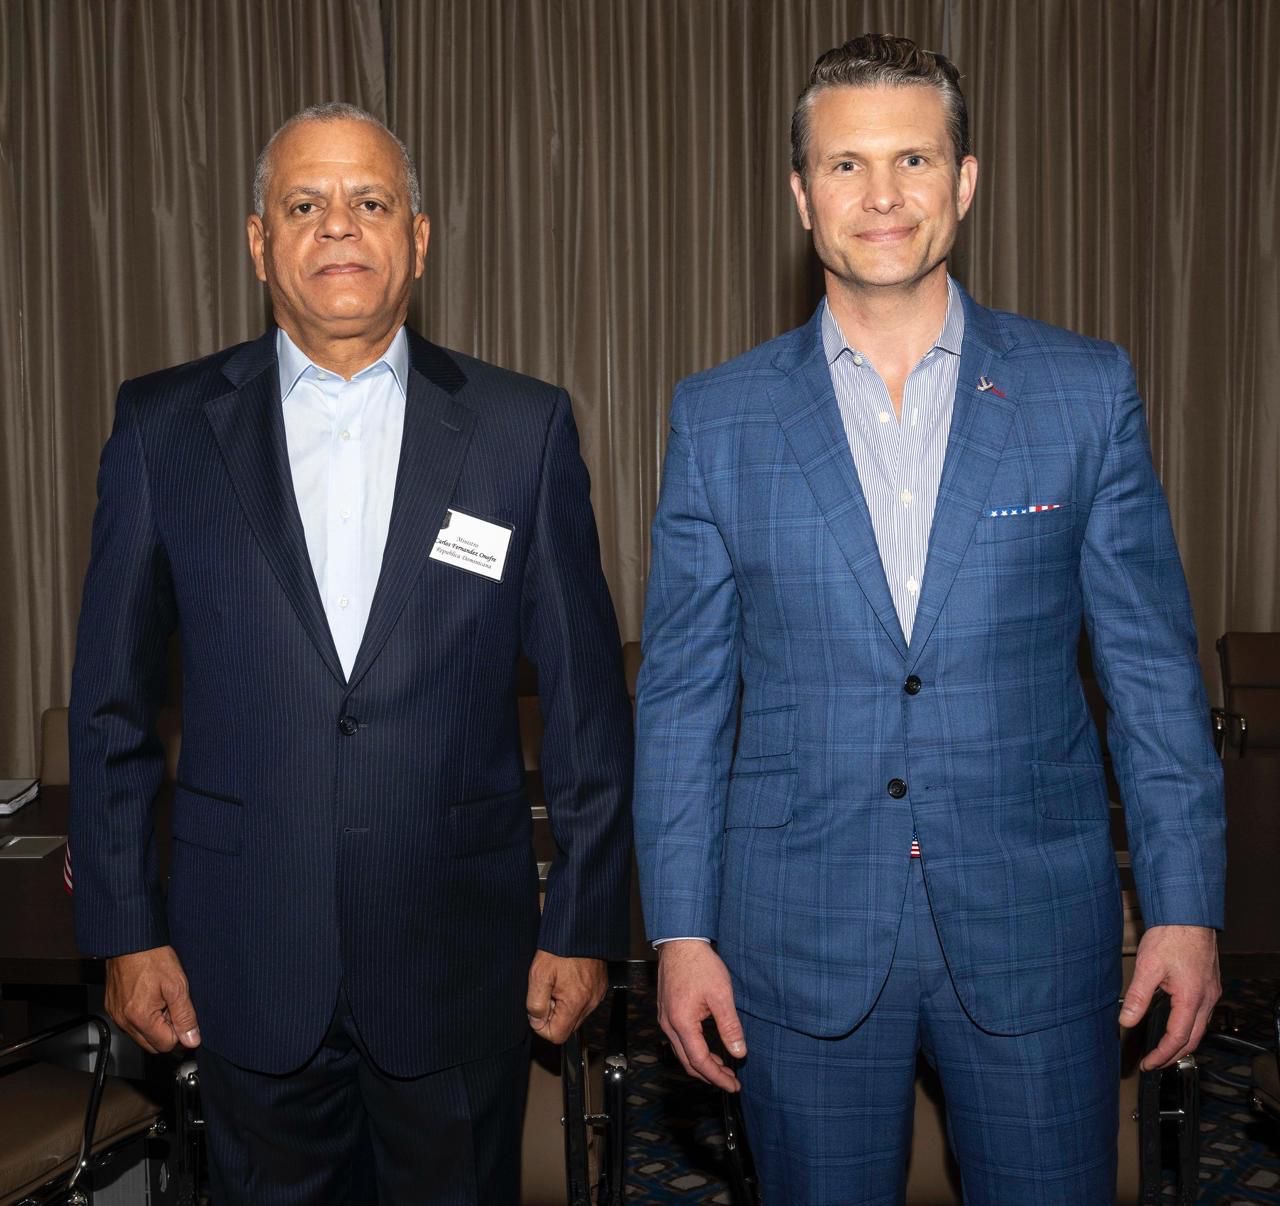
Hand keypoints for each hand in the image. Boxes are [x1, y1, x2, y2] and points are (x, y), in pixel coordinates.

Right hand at [105, 945, 201, 1054]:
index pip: (166, 1045)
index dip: (179, 1032)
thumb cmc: (152, 957)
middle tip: (173, 1005)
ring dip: (156, 1024)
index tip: (183, 1015)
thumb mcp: (178, 985)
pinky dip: (144, 1017)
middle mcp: (124, 1021)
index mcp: (140, 1017)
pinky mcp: (113, 1008)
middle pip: (152, 1044)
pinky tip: (151, 997)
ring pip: (142, 1035)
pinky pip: (131, 1024)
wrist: (131, 941)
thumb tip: (192, 1039)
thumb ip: (185, 1015)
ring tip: (161, 998)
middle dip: (167, 1030)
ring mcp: (116, 1015)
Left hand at [526, 952, 606, 1043]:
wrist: (580, 927)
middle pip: (567, 1027)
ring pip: (575, 1015)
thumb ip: (535, 1004)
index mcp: (575, 1002)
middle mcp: (590, 1002)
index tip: (538, 1007)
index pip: (557, 1036)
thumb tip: (536, 1021)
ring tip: (557, 982)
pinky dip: (573, 996)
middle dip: (553, 1014)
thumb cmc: (559, 948)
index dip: (542, 1026)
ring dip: (563, 1005)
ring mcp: (597, 994)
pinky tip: (567, 978)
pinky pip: (584, 1002)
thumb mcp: (538, 975)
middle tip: (547, 990)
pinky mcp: (600, 986)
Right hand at [657, 940, 745, 1091]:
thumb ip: (730, 1026)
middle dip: (710, 1075)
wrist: (680, 942)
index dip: (717, 1077)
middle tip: (730, 1081)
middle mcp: (669, 1024)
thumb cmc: (700, 964)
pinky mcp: (666, 1011)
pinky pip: (678, 1040)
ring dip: (702, 1064)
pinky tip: (708, 1048)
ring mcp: (665, 1018)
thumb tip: (739, 1053)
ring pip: (682, 1052)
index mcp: (682, 1023)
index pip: (700, 1061)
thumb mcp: (721, 995)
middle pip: (688, 1062)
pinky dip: (694, 1051)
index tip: (733, 1085)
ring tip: (723, 1068)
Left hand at [1120, 923, 1219, 1069]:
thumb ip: (1137, 997)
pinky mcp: (1210, 984)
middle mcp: (1206, 999)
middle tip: (1156, 1063)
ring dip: (1183, 1042)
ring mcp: (1211, 992)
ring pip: (1200, 1027)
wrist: (1188, 915)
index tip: (1149, 1064)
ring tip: (1165, 1049)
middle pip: (1193, 1039)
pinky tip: (1178, 1023)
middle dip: (1174, 1055)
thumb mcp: (1148, 967)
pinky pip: (1202, 1014)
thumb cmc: (1171, 936)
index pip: (1178, 1039)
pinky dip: (1189, 1026)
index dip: (1162, 1055)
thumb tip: (1126, 1020)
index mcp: (1191, 999)